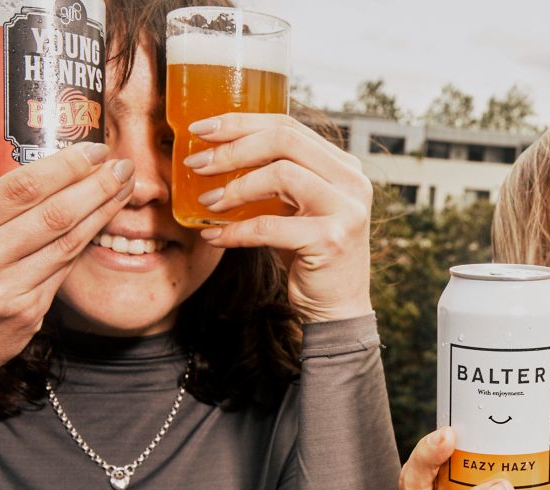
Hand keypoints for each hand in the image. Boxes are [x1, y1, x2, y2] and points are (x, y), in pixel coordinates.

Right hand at [0, 143, 134, 368]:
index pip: (21, 190)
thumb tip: (41, 167)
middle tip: (122, 165)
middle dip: (95, 186)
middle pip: (53, 216)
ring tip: (124, 187)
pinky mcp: (26, 312)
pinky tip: (104, 220)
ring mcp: (7, 289)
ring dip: (101, 211)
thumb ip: (0, 204)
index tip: (94, 150)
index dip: (63, 167)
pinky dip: (86, 240)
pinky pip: (63, 269)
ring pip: (66, 243)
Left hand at [187, 113, 372, 322]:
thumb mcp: (297, 208)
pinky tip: (214, 236)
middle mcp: (352, 181)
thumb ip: (278, 178)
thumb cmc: (310, 255)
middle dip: (233, 148)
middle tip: (197, 162)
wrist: (337, 308)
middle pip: (285, 140)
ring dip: (235, 187)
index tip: (202, 128)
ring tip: (207, 202)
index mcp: (344, 166)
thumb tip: (216, 151)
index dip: (241, 122)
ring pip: (281, 175)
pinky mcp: (331, 240)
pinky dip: (236, 231)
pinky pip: (270, 226)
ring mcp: (346, 210)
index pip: (289, 126)